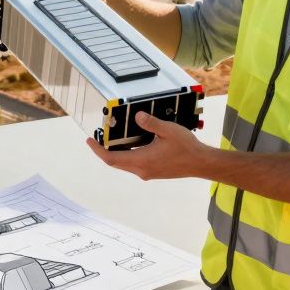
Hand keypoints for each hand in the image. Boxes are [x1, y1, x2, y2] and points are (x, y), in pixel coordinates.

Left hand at [86, 111, 210, 180]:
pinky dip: (126, 155)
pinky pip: (134, 164)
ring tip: (111, 140)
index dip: (97, 150)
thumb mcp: (167, 130)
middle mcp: (142, 170)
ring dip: (116, 153)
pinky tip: (130, 144)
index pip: (111, 158)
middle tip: (96, 139)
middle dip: (104, 151)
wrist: (200, 163)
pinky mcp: (153, 172)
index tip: (89, 141)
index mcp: (142, 160)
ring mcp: (147, 172)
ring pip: (124, 164)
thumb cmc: (186, 147)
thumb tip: (137, 116)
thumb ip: (150, 123)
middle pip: (115, 162)